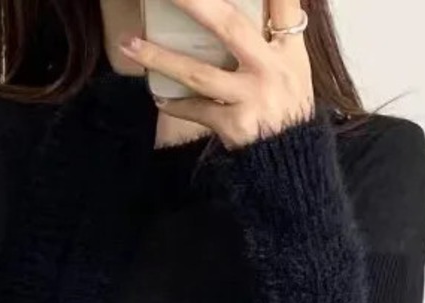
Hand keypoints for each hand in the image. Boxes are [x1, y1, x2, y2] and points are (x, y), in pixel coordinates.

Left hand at [121, 0, 315, 147]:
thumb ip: (275, 39)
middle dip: (193, 2)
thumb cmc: (288, 111)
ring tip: (130, 44)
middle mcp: (271, 68)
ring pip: (199, 72)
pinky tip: (159, 99)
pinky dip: (175, 104)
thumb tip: (253, 11)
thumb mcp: (294, 70)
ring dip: (160, 57)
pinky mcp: (234, 125)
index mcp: (289, 50)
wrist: (292, 165)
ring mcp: (251, 97)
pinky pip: (196, 110)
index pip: (284, 4)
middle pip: (229, 24)